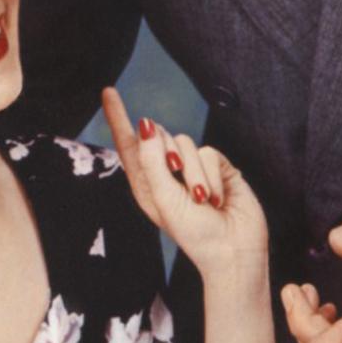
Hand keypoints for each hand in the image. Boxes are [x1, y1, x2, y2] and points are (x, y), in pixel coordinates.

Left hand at [100, 88, 267, 282]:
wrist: (234, 252)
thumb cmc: (196, 235)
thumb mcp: (165, 200)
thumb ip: (152, 161)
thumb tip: (146, 125)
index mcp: (147, 184)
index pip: (128, 144)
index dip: (118, 117)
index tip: (108, 91)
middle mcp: (167, 174)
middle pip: (158, 137)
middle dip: (166, 153)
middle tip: (177, 177)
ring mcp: (193, 169)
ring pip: (185, 143)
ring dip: (194, 174)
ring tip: (202, 200)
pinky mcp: (218, 167)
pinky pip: (210, 152)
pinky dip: (212, 175)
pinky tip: (217, 198)